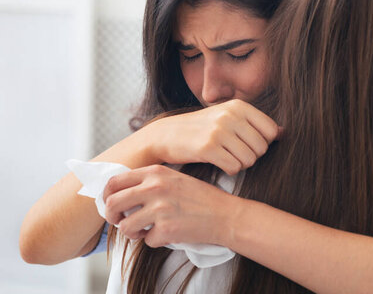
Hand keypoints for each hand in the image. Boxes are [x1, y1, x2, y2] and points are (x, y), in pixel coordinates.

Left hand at [103, 164, 238, 246]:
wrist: (225, 214)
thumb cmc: (201, 198)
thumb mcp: (175, 179)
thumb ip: (149, 182)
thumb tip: (120, 194)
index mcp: (155, 172)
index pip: (115, 181)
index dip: (106, 195)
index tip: (110, 204)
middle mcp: (154, 188)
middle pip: (113, 203)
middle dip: (112, 216)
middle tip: (120, 221)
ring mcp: (160, 209)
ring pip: (125, 227)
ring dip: (132, 233)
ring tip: (145, 231)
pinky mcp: (166, 229)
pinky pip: (146, 241)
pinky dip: (155, 241)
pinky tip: (168, 234)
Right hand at [146, 99, 279, 174]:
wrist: (166, 134)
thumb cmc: (202, 128)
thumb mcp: (228, 117)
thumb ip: (255, 124)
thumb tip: (284, 132)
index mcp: (239, 106)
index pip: (271, 130)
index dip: (263, 142)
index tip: (247, 144)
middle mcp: (230, 115)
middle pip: (262, 147)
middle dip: (252, 156)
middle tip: (235, 153)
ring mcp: (218, 130)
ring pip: (250, 159)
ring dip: (241, 164)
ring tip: (227, 157)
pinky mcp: (207, 147)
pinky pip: (234, 168)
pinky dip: (230, 170)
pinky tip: (219, 163)